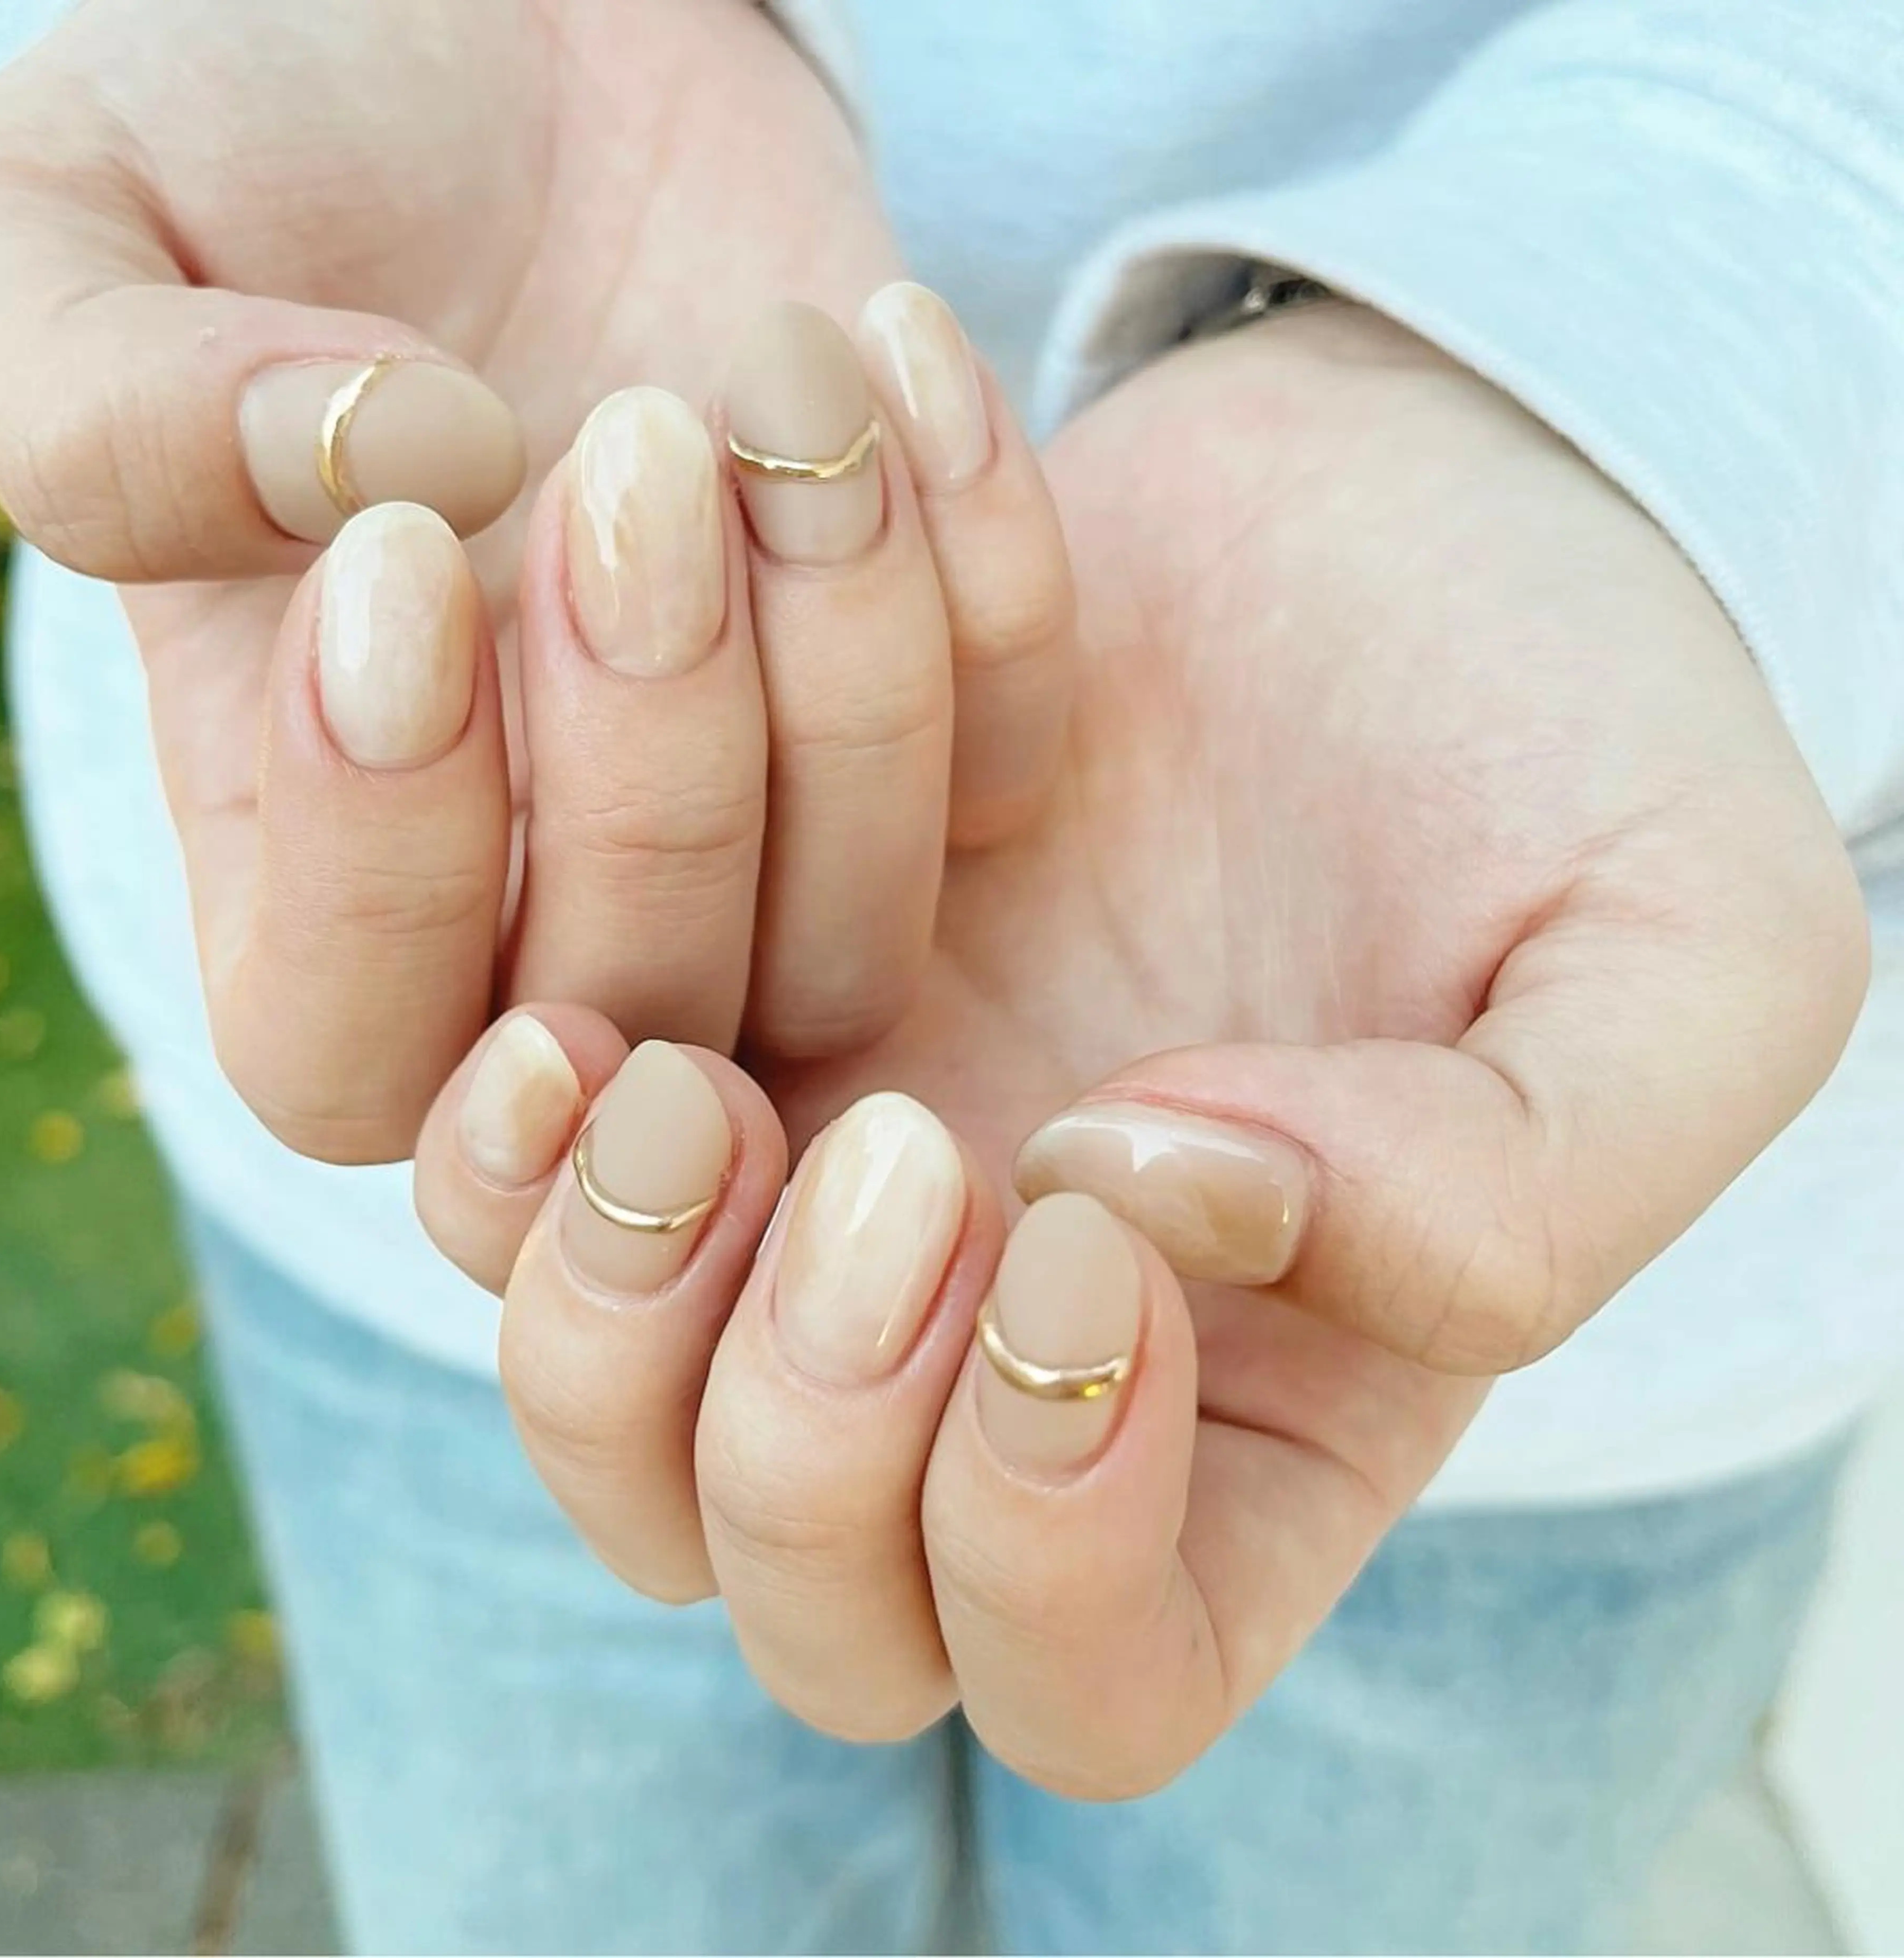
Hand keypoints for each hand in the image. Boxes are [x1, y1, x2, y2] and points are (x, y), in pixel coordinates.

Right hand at [0, 0, 1068, 1153]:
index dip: (388, 879)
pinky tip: (898, 348)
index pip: (343, 1046)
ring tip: (781, 378)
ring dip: (848, 677)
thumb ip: (93, 410)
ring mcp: (748, 831)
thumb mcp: (56, 222)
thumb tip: (383, 497)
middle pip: (642, 1023)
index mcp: (291, 839)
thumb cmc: (264, 137)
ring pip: (853, 953)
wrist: (512, 41)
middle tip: (633, 443)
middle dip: (657, 765)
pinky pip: (1006, 777)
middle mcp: (532, 888)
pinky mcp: (919, 726)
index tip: (405, 557)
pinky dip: (994, 582)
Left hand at [414, 304, 1866, 1796]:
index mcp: (1246, 1408)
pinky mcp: (694, 1002)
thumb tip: (1173, 1207)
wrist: (1362, 486)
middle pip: (779, 1575)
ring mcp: (816, 1186)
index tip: (1092, 1254)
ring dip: (584, 1259)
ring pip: (586, 1380)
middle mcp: (993, 1342)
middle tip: (896, 1161)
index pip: (1089, 1674)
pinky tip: (564, 1015)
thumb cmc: (1559, 725)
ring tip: (658, 1071)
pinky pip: (498, 1140)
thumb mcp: (1681, 959)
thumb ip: (1515, 1181)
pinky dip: (498, 1105)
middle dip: (791, 1424)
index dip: (1048, 1542)